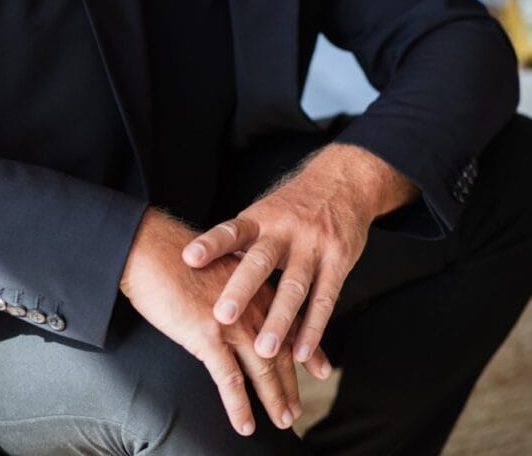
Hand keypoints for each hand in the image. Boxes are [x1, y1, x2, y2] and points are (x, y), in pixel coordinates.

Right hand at [120, 207, 302, 436]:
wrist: (151, 249)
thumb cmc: (177, 256)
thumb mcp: (220, 267)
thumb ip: (237, 289)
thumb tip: (239, 307)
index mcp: (256, 287)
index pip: (291, 323)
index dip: (308, 349)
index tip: (322, 369)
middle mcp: (252, 305)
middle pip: (281, 350)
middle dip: (291, 383)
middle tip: (297, 408)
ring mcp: (233, 322)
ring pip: (263, 369)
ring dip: (274, 398)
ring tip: (282, 420)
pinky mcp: (209, 335)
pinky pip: (229, 380)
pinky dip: (239, 406)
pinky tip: (245, 424)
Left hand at [183, 143, 417, 368]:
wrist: (343, 181)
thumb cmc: (294, 205)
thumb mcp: (265, 212)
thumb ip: (241, 241)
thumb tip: (201, 269)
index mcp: (260, 219)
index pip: (232, 231)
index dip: (211, 244)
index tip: (189, 258)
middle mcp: (284, 230)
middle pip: (261, 261)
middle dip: (241, 289)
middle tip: (223, 316)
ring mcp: (313, 245)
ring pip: (295, 286)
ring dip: (279, 320)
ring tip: (263, 350)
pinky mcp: (339, 259)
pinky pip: (325, 298)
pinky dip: (313, 328)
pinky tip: (301, 351)